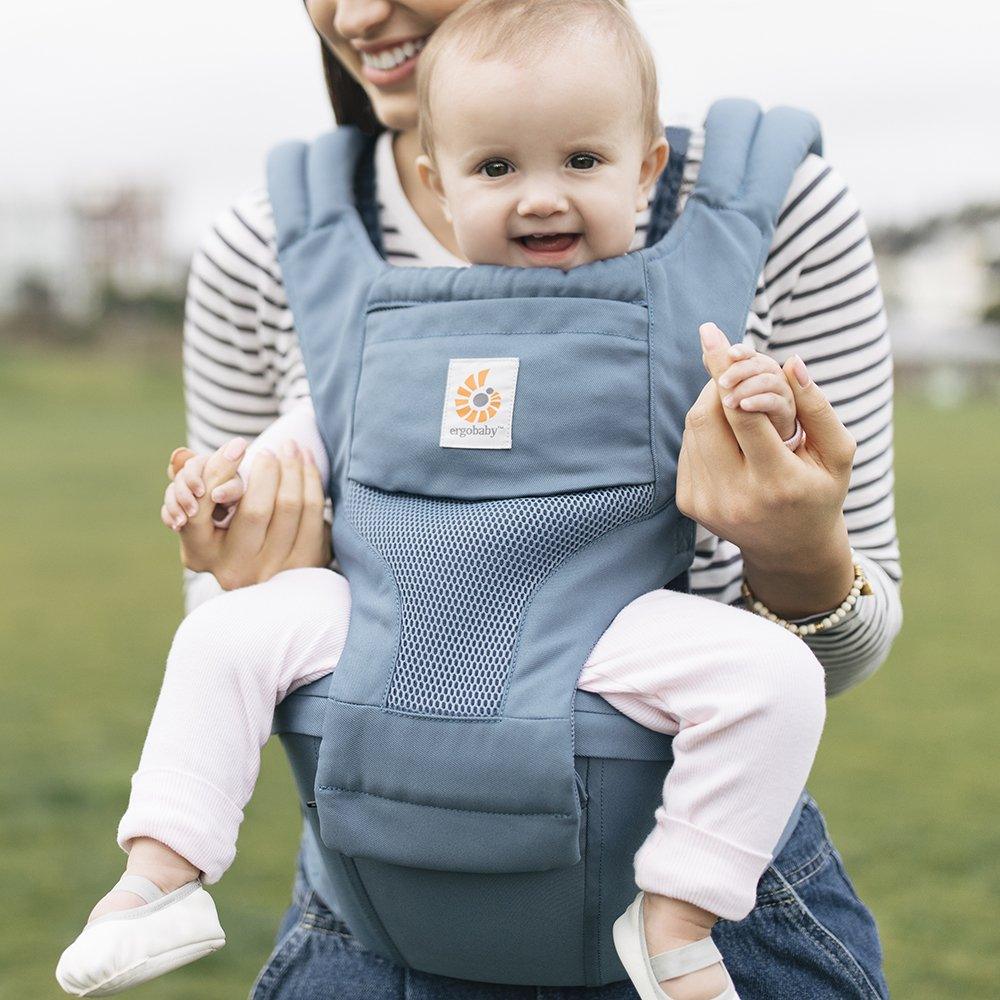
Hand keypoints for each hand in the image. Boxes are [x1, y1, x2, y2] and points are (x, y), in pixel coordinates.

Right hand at [171, 439, 329, 588]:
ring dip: (294, 469)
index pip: (206, 507)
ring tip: (292, 448)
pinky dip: (313, 481)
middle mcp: (235, 570)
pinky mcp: (305, 564)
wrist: (271, 573)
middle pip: (256, 509)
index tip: (238, 444)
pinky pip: (314, 513)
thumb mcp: (202, 512)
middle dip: (267, 470)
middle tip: (272, 448)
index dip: (222, 471)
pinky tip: (308, 462)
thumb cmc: (226, 530)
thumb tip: (180, 455)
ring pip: (291, 507)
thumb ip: (192, 479)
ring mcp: (272, 571)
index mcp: (200, 554)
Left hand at [676, 322, 856, 617]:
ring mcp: (706, 503)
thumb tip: (791, 362)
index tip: (722, 342)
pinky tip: (728, 432)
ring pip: (693, 428)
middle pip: (708, 417)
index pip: (743, 415)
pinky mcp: (688, 504)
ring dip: (711, 401)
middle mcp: (735, 496)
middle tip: (730, 360)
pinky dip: (705, 427)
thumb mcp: (837, 454)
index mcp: (776, 483)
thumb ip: (818, 408)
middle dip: (718, 381)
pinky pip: (688, 446)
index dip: (731, 374)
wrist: (789, 551)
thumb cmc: (820, 493)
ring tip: (736, 397)